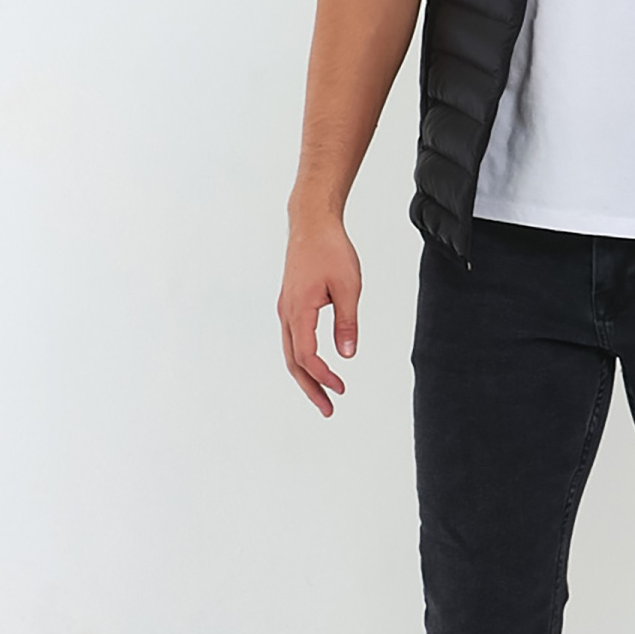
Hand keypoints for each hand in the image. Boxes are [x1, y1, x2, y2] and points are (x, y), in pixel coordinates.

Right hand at [279, 214, 361, 416]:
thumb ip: (347, 322)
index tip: (341, 387)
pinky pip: (292, 339)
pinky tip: (315, 365)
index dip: (323, 376)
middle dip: (310, 388)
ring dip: (305, 376)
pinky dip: (302, 358)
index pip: (307, 356)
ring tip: (323, 394)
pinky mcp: (290, 303)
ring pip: (291, 352)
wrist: (311, 223)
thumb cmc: (330, 250)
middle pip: (293, 361)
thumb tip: (347, 354)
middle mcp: (287, 313)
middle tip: (328, 410)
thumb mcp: (348, 286)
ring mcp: (286, 309)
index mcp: (299, 311)